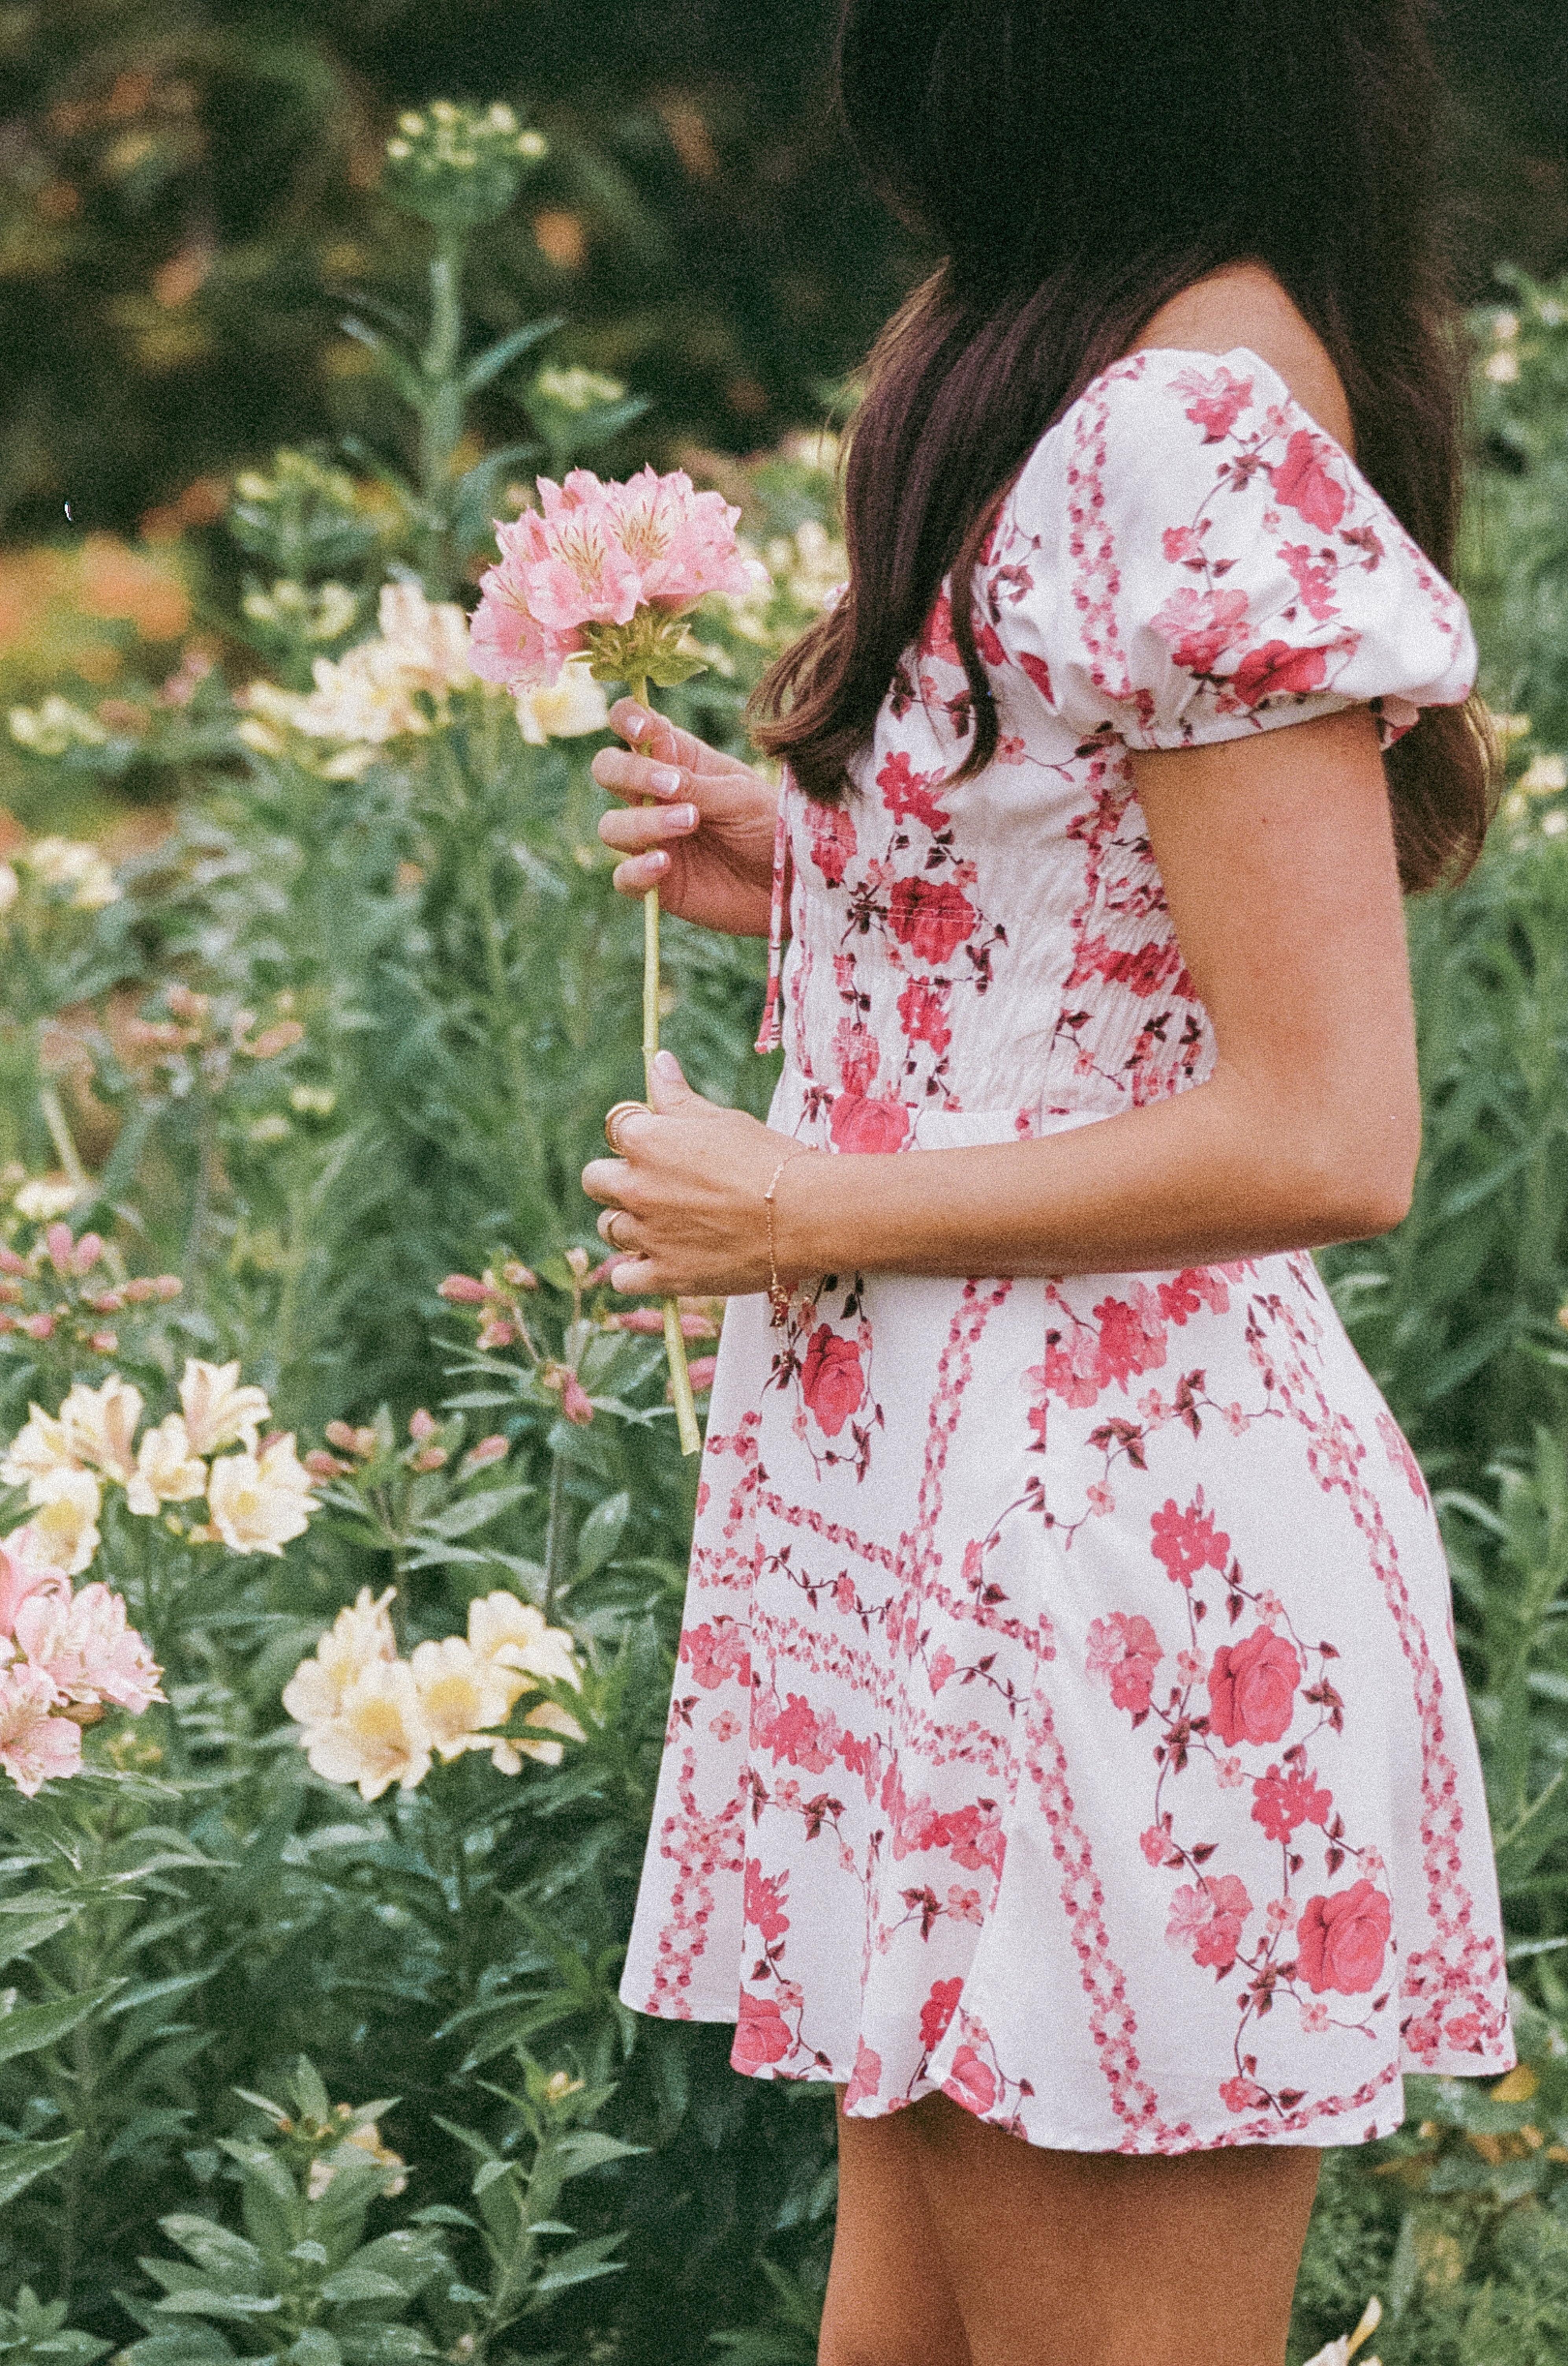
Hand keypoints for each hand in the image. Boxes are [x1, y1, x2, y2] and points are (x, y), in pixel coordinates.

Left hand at [584, 1050, 807, 1296]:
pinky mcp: (663, 1275)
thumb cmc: (769, 1159)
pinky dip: (635, 1273)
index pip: (617, 1129)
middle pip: (596, 1181)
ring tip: (667, 1224)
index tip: (664, 1144)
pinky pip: (622, 1279)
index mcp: (646, 1141)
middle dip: (618, 1180)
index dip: (640, 1135)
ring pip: (608, 1228)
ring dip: (630, 1224)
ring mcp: (647, 1235)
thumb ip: (678, 1097)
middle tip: (656, 1186)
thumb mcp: (722, 1119)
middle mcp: (635, 1187)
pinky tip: (660, 1262)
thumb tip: (657, 1061)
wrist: (805, 1215)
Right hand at [591, 699, 779, 936]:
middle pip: (608, 770)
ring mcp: (650, 838)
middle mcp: (654, 795)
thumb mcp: (738, 796)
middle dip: (628, 772)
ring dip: (643, 822)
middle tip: (672, 785)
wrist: (789, 880)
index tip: (643, 731)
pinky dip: (637, 870)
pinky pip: (624, 877)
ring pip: (611, 825)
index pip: (632, 726)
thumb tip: (656, 759)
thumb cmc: (768, 826)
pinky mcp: (655, 882)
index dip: (627, 720)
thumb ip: (695, 782)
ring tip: (690, 822)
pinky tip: (664, 864)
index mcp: (676, 759)